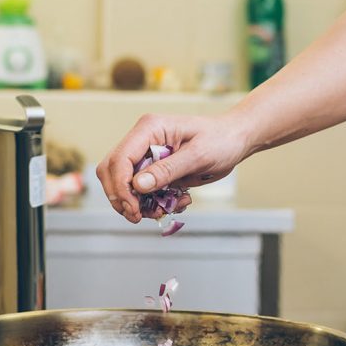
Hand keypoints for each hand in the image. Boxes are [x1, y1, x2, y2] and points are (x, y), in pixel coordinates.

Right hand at [96, 112, 250, 222]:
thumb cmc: (220, 140)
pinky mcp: (153, 169)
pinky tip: (177, 201)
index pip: (120, 159)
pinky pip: (141, 192)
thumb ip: (167, 170)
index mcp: (149, 128)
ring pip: (123, 185)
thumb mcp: (197, 155)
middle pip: (111, 172)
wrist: (234, 141)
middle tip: (140, 216)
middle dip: (122, 198)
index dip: (120, 187)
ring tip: (166, 208)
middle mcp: (141, 140)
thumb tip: (137, 185)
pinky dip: (153, 203)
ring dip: (140, 204)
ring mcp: (145, 155)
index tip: (133, 209)